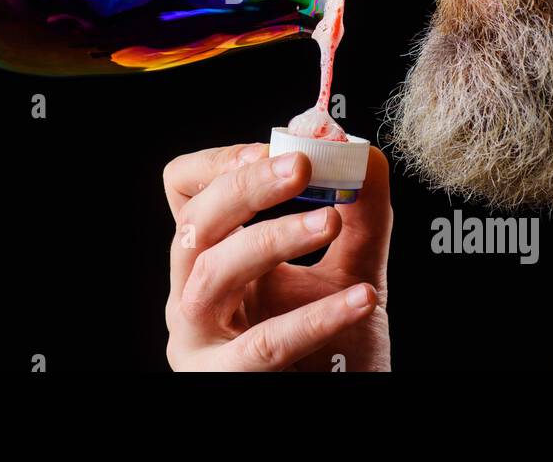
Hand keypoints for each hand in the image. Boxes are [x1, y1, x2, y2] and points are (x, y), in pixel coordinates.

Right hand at [163, 142, 391, 370]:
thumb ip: (363, 214)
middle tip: (302, 166)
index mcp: (214, 257)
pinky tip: (360, 298)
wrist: (345, 404)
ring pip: (212, 274)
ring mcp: (201, 340)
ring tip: (331, 222)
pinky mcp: (223, 380)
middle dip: (245, 187)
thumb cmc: (338, 352)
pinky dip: (314, 318)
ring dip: (272, 238)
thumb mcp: (354, 271)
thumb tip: (367, 153)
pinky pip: (264, 344)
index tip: (274, 147)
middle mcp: (194, 293)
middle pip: (192, 224)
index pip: (186, 192)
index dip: (219, 163)